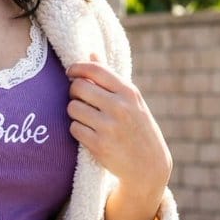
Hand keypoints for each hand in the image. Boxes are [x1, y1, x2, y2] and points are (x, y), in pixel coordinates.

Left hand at [66, 51, 172, 194]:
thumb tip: (92, 53)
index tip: (70, 72)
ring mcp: (109, 127)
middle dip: (74, 91)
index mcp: (128, 92)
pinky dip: (77, 129)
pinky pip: (74, 128)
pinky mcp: (99, 145)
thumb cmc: (137, 127)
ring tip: (86, 117)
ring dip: (74, 112)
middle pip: (78, 87)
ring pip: (73, 108)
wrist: (148, 165)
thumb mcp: (131, 101)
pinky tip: (88, 132)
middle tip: (79, 98)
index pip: (95, 70)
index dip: (77, 68)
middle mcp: (119, 107)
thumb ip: (110, 78)